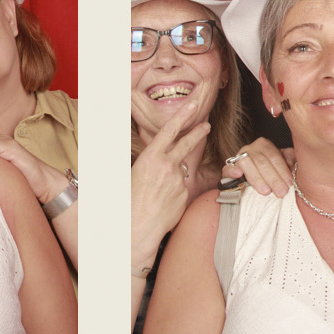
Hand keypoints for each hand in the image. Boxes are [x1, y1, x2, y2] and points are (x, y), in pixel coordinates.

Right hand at [130, 101, 210, 271]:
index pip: (170, 131)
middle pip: (187, 144)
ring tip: (160, 187)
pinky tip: (162, 202)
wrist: (136, 228)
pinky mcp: (184, 195)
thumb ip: (145, 162)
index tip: (193, 105)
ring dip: (174, 174)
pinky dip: (174, 191)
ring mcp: (178, 181)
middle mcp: (167, 167)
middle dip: (198, 132)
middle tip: (206, 125)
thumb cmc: (127, 202)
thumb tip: (150, 156)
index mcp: (151, 158)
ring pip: (181, 171)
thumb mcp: (129, 174)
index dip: (183, 115)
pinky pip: (181, 188)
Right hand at [225, 136, 293, 197]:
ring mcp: (238, 157)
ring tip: (266, 191)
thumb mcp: (281, 167)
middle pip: (262, 161)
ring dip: (257, 178)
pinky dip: (232, 170)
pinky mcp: (228, 168)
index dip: (282, 170)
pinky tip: (238, 174)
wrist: (252, 182)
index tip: (289, 183)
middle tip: (281, 192)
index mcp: (264, 145)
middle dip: (273, 178)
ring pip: (246, 163)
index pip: (274, 156)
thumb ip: (289, 162)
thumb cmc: (269, 174)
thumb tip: (293, 164)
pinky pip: (228, 167)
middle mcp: (250, 149)